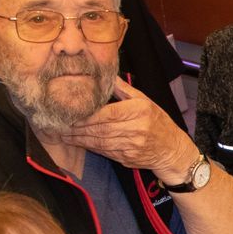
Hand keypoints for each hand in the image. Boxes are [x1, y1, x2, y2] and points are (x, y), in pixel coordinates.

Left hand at [66, 78, 196, 183]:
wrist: (172, 150)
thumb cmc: (158, 122)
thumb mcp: (145, 101)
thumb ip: (123, 89)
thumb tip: (105, 75)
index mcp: (140, 111)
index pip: (108, 113)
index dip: (87, 116)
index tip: (71, 115)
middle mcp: (137, 128)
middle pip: (100, 129)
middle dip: (78, 129)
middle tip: (60, 126)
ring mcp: (132, 145)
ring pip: (99, 142)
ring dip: (79, 140)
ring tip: (64, 135)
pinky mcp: (128, 157)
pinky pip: (104, 151)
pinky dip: (90, 147)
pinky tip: (79, 143)